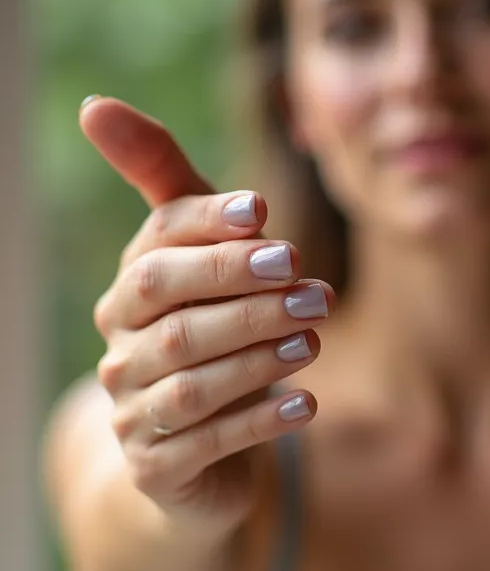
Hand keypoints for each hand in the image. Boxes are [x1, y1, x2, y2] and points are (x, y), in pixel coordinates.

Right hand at [81, 98, 332, 534]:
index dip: (206, 227)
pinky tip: (308, 404)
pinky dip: (261, 419)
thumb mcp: (199, 260)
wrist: (192, 447)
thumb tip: (93, 103)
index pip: (157, 248)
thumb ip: (170, 190)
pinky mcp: (160, 467)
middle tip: (311, 284)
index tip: (262, 211)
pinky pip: (209, 442)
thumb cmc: (208, 332)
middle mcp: (122, 349)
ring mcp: (134, 412)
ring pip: (192, 379)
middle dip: (243, 292)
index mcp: (132, 292)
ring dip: (258, 355)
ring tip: (315, 337)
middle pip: (174, 313)